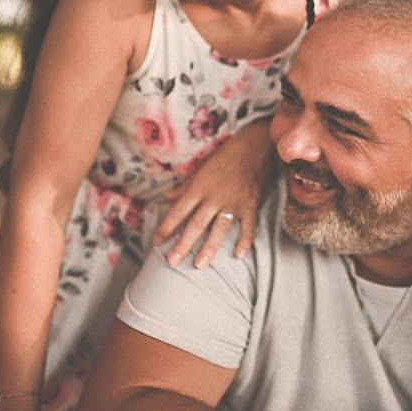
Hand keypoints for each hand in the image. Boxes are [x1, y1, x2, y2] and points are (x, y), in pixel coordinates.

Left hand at [153, 121, 274, 268]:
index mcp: (199, 187)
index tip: (156, 243)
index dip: (166, 227)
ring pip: (219, 228)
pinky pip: (248, 226)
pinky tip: (238, 255)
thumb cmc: (225, 156)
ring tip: (200, 264)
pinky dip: (244, 241)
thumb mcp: (200, 168)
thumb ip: (183, 187)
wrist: (255, 146)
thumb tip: (165, 198)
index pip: (178, 211)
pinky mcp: (251, 204)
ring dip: (209, 247)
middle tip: (172, 261)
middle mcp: (214, 196)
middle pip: (196, 224)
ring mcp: (233, 201)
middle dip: (183, 244)